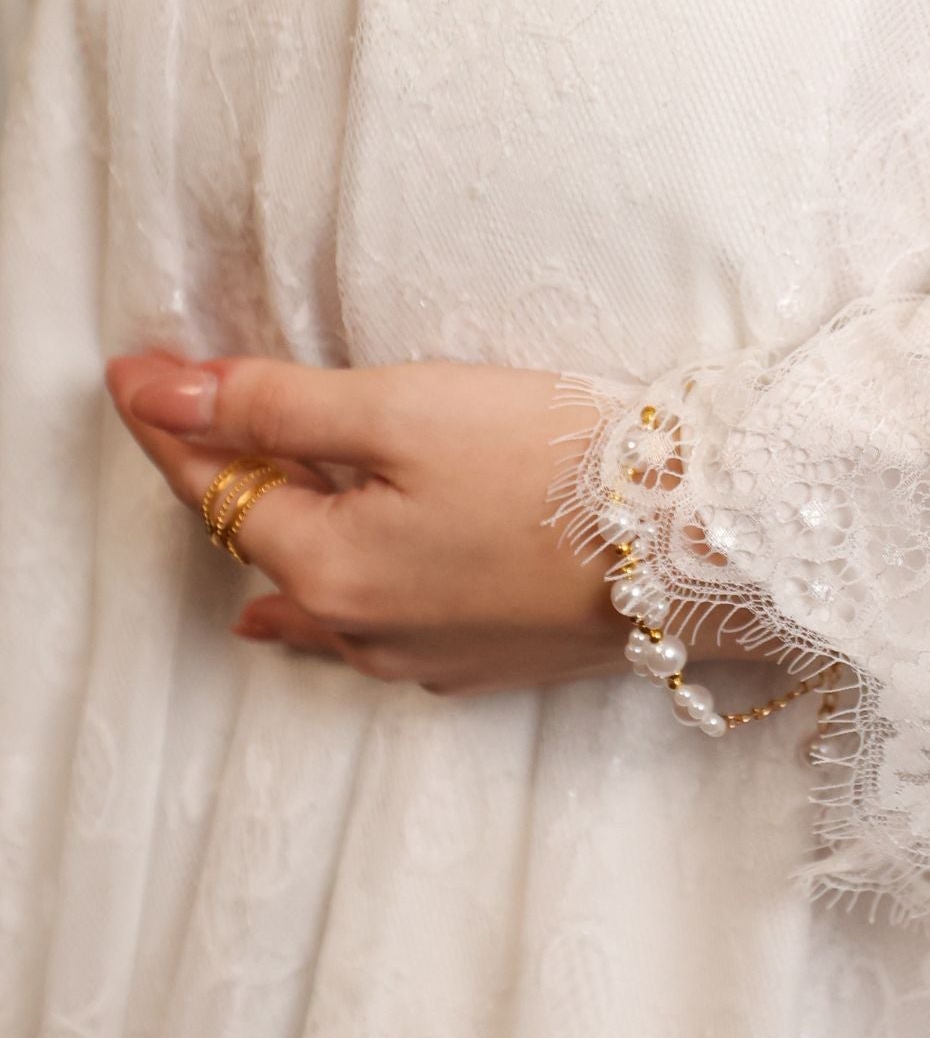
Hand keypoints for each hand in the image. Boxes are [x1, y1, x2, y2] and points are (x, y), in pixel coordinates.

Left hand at [104, 349, 665, 696]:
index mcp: (327, 568)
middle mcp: (360, 631)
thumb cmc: (549, 463)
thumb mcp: (403, 410)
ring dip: (281, 549)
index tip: (132, 374)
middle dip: (223, 482)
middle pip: (263, 544)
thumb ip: (276, 407)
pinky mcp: (487, 663)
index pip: (218, 485)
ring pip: (317, 600)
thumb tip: (157, 393)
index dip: (171, 423)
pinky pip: (379, 636)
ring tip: (247, 530)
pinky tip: (335, 613)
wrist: (690, 544)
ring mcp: (426, 658)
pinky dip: (344, 601)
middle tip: (188, 426)